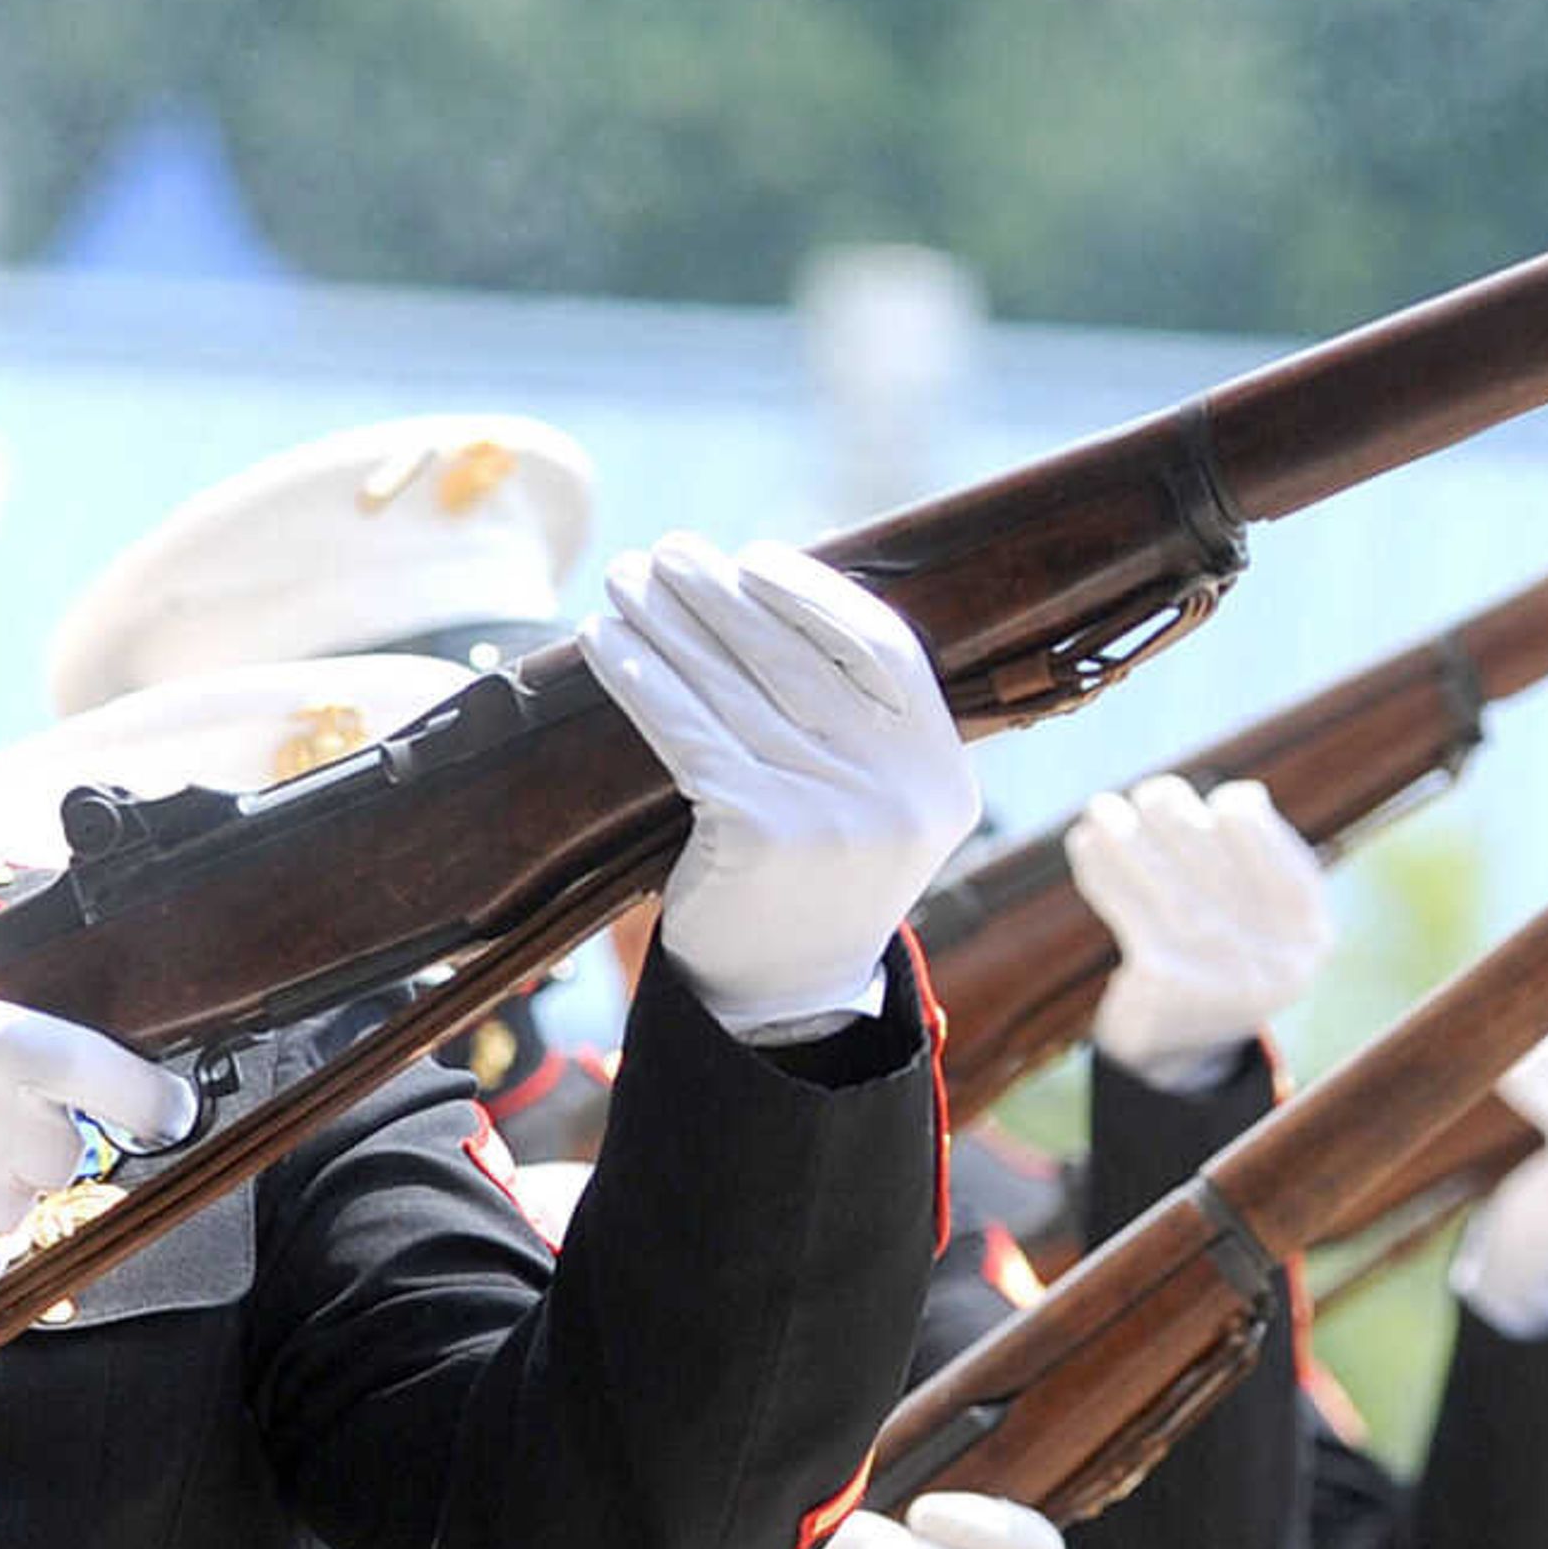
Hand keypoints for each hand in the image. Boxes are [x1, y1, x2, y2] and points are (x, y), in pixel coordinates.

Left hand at [579, 534, 979, 1035]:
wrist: (784, 997)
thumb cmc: (812, 877)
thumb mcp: (872, 800)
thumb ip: (851, 718)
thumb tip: (764, 593)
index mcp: (941, 770)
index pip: (883, 648)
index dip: (814, 593)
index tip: (752, 558)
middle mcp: (899, 787)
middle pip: (796, 657)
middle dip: (721, 593)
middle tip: (667, 552)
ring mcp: (834, 810)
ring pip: (733, 687)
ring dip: (669, 621)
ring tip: (625, 581)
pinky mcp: (762, 830)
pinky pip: (688, 731)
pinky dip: (641, 678)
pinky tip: (606, 644)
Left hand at [1066, 774, 1333, 1084]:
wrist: (1176, 1049)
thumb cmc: (1219, 956)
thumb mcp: (1260, 919)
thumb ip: (1259, 862)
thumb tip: (1243, 795)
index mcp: (1310, 932)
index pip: (1271, 845)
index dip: (1233, 811)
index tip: (1212, 804)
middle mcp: (1274, 954)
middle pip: (1209, 850)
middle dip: (1172, 811)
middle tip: (1151, 795)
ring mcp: (1219, 971)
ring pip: (1162, 874)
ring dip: (1123, 832)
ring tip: (1100, 808)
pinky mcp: (1164, 980)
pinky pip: (1124, 903)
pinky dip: (1100, 869)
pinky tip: (1085, 844)